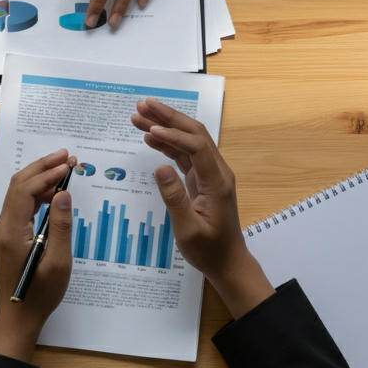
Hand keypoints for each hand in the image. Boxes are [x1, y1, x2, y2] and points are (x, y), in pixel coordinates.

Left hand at [0, 150, 75, 361]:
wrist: (18, 318)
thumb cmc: (40, 295)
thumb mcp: (58, 261)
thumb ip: (60, 225)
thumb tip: (63, 194)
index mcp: (11, 231)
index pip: (26, 189)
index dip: (47, 173)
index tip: (68, 164)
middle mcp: (2, 227)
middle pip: (19, 185)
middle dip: (42, 167)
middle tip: (65, 156)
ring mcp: (3, 231)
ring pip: (18, 194)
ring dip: (39, 179)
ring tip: (63, 170)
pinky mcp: (7, 237)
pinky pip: (20, 206)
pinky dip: (35, 194)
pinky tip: (52, 194)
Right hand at [131, 98, 274, 318]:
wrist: (227, 262)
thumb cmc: (209, 250)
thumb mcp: (188, 230)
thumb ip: (174, 198)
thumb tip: (160, 168)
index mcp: (216, 181)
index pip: (196, 146)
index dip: (173, 135)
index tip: (150, 130)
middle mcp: (216, 171)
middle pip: (193, 133)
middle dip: (168, 116)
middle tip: (142, 105)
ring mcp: (210, 173)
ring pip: (188, 140)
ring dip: (165, 125)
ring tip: (139, 115)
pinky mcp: (202, 179)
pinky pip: (184, 154)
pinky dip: (167, 142)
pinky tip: (150, 136)